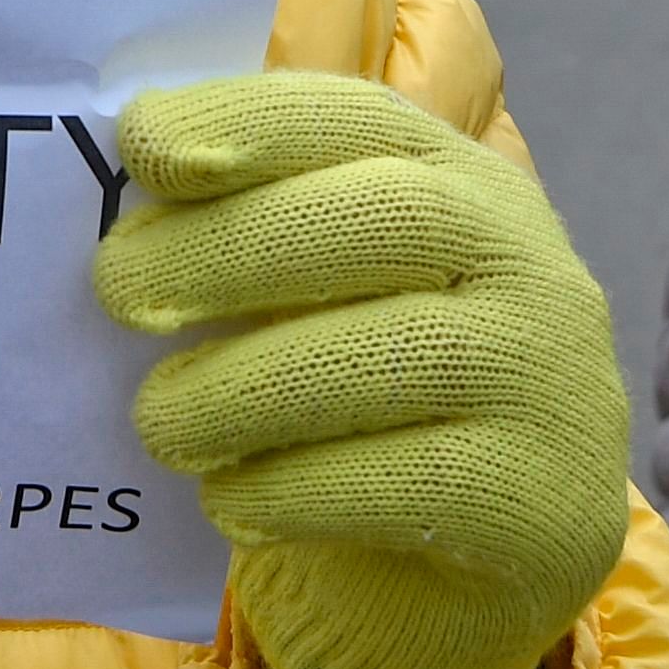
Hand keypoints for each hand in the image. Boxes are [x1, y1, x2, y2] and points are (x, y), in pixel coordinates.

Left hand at [100, 73, 631, 668]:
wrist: (502, 550)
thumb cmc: (385, 395)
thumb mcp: (342, 293)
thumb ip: (263, 239)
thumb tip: (124, 228)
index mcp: (467, 182)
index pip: (363, 119)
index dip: (251, 121)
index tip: (143, 145)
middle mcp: (526, 261)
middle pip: (386, 220)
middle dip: (233, 245)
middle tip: (118, 292)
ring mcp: (549, 379)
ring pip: (392, 358)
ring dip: (244, 388)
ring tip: (161, 420)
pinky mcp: (543, 501)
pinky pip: (405, 485)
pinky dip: (292, 489)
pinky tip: (230, 499)